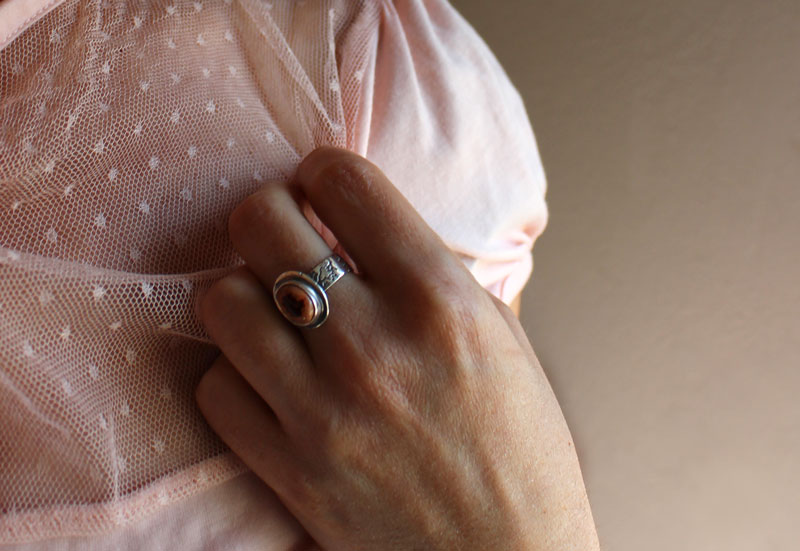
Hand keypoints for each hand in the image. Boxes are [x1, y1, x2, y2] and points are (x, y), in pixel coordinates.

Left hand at [196, 147, 599, 549]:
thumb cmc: (521, 451)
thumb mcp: (503, 339)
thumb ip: (436, 273)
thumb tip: (371, 229)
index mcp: (440, 298)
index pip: (343, 181)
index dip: (321, 169)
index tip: (320, 186)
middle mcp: (372, 343)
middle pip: (260, 222)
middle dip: (267, 214)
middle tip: (284, 236)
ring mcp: (321, 408)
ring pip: (220, 300)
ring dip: (241, 293)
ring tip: (271, 310)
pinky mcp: (288, 467)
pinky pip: (216, 387)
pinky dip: (235, 374)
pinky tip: (268, 378)